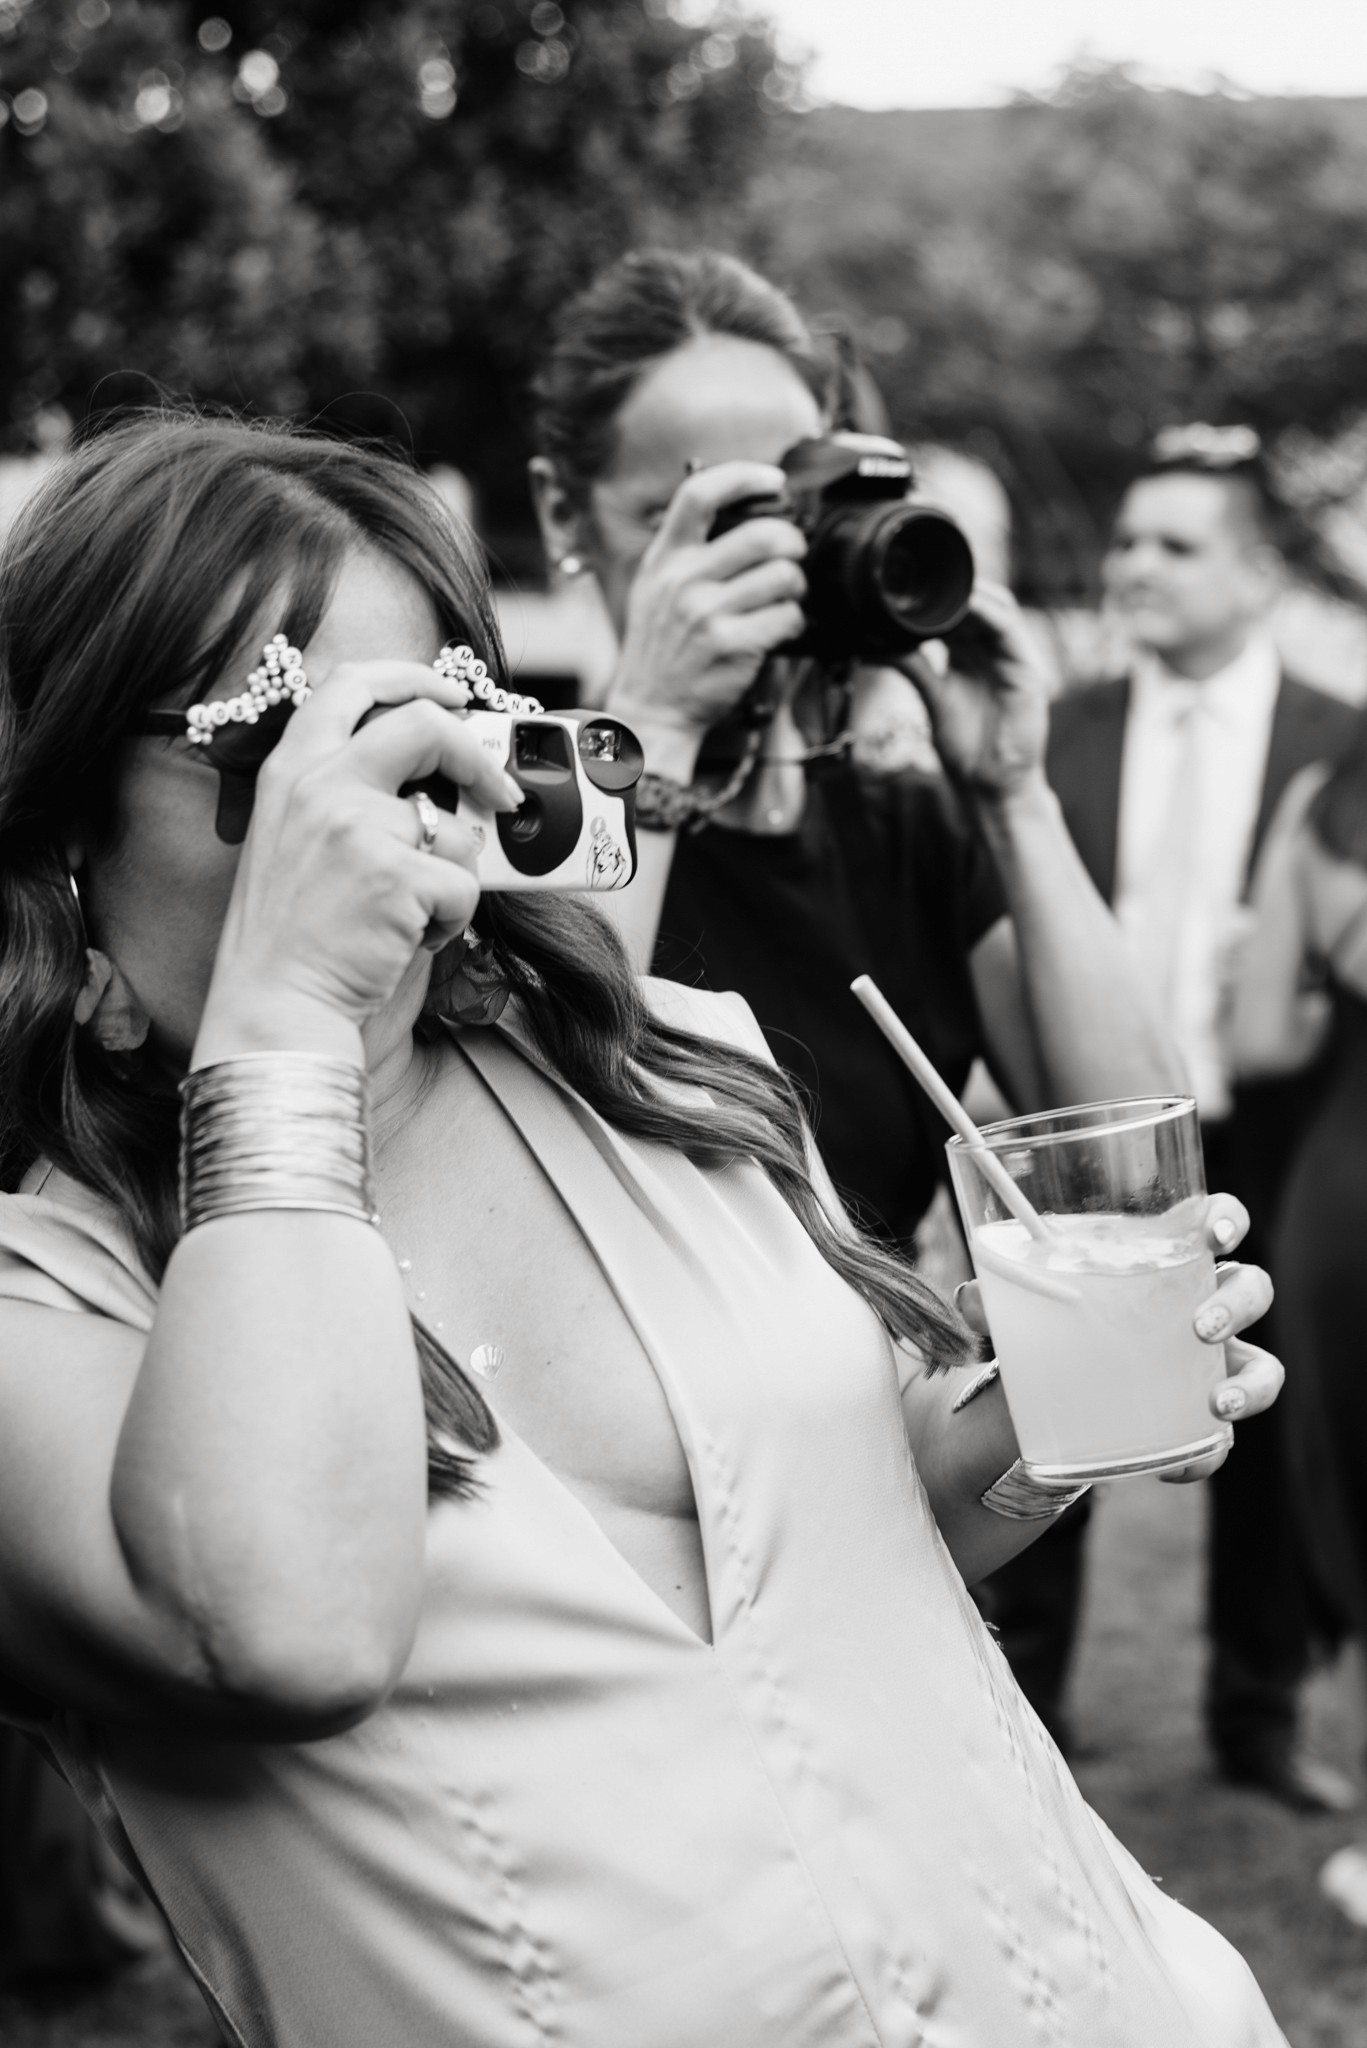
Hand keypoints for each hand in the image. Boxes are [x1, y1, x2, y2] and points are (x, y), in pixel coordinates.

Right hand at [198, 659, 523, 1052]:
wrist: (274, 1003)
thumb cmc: (290, 933)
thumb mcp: (293, 837)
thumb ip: (342, 792)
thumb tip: (428, 783)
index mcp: (292, 768)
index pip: (353, 683)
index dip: (413, 677)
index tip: (453, 696)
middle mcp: (322, 783)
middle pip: (425, 724)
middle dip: (476, 757)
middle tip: (498, 794)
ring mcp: (360, 826)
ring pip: (455, 828)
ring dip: (450, 876)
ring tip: (411, 914)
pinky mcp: (398, 875)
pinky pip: (462, 886)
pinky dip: (450, 920)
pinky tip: (410, 939)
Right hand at [603, 462, 806, 752]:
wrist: (652, 708)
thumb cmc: (661, 648)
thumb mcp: (655, 587)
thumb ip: (687, 550)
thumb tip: (744, 512)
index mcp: (664, 559)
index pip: (699, 495)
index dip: (743, 477)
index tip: (773, 481)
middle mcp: (683, 581)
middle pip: (762, 534)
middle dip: (792, 541)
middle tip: (792, 553)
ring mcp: (708, 614)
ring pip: (783, 575)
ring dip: (796, 584)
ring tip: (784, 596)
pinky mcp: (733, 646)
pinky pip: (788, 616)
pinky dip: (793, 621)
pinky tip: (778, 628)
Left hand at [896, 581, 1054, 800]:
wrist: (989, 784)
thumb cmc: (965, 745)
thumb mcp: (932, 697)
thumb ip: (911, 667)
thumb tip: (874, 645)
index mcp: (971, 653)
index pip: (959, 609)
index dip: (940, 592)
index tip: (909, 580)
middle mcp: (993, 650)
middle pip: (979, 601)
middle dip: (954, 586)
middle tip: (922, 575)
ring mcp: (1013, 658)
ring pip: (998, 607)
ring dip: (972, 592)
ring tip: (943, 584)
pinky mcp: (1027, 671)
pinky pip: (1010, 631)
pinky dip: (990, 614)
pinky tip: (967, 606)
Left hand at [952, 1192, 1283, 1485]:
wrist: (1035, 1409)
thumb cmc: (1041, 1333)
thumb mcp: (1012, 1315)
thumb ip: (992, 1305)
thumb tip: (971, 1300)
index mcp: (1159, 1263)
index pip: (1213, 1223)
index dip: (1227, 1220)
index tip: (1216, 1233)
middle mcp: (1195, 1309)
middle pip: (1250, 1288)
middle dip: (1237, 1303)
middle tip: (1200, 1326)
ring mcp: (1205, 1369)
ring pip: (1261, 1366)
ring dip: (1251, 1383)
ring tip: (1217, 1401)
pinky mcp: (1197, 1424)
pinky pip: (1219, 1442)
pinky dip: (1204, 1455)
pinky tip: (1173, 1466)